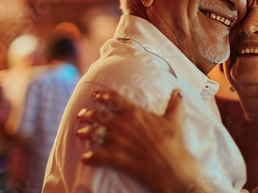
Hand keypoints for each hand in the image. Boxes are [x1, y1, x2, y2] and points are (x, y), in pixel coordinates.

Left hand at [76, 89, 210, 192]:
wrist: (173, 167)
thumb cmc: (174, 142)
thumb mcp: (174, 119)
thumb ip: (174, 104)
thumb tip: (178, 91)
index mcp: (135, 113)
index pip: (114, 100)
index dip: (103, 96)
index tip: (96, 95)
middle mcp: (123, 125)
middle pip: (100, 115)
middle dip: (89, 113)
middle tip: (81, 113)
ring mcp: (118, 142)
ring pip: (96, 133)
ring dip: (86, 132)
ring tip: (79, 132)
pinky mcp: (116, 158)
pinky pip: (98, 157)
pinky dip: (90, 157)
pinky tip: (85, 158)